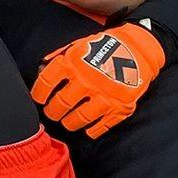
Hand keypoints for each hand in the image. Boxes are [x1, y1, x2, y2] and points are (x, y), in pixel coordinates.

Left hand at [32, 23, 165, 136]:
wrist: (139, 49)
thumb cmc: (103, 48)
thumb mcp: (77, 46)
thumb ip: (58, 59)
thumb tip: (39, 72)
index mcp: (73, 63)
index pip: (47, 82)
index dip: (38, 94)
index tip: (39, 99)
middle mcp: (87, 80)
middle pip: (61, 104)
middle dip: (52, 112)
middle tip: (52, 113)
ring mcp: (105, 95)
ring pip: (79, 118)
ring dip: (69, 123)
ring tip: (67, 122)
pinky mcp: (121, 106)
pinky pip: (102, 126)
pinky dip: (92, 130)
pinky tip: (87, 129)